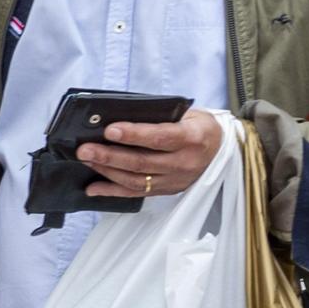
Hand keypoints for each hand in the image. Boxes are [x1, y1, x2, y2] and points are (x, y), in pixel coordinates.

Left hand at [78, 109, 223, 199]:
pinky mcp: (167, 191)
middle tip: (85, 149)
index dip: (133, 135)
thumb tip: (118, 117)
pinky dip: (112, 191)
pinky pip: (136, 193)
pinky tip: (93, 188)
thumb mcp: (187, 114)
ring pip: (135, 180)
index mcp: (192, 138)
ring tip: (87, 160)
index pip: (159, 137)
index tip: (109, 130)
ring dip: (107, 171)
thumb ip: (158, 117)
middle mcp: (184, 163)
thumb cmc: (199, 127)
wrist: (223, 151)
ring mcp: (175, 180)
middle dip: (109, 156)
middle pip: (141, 162)